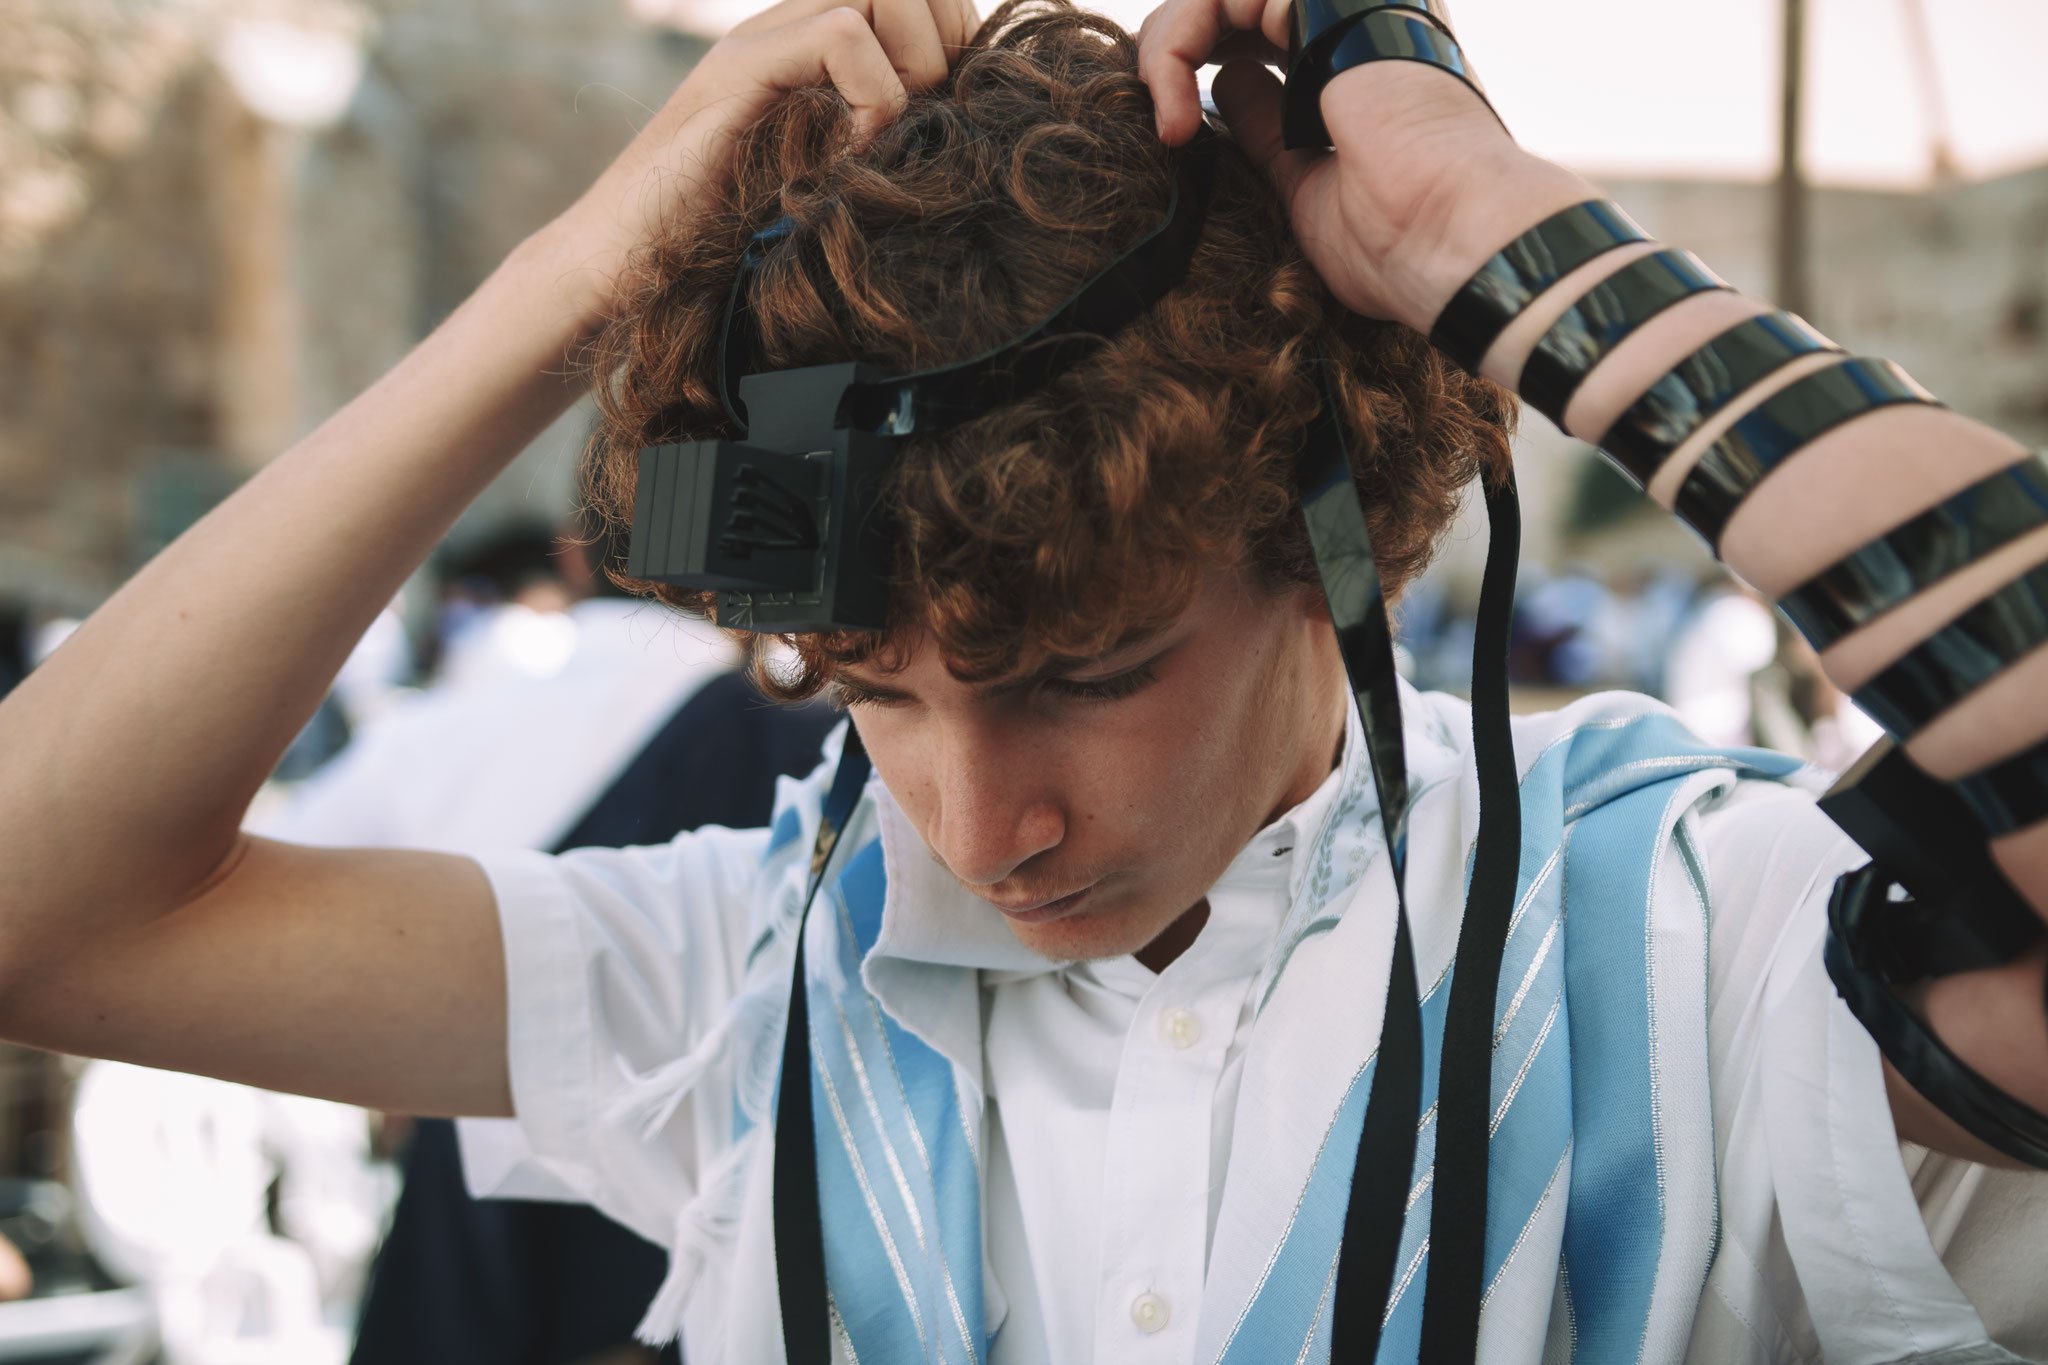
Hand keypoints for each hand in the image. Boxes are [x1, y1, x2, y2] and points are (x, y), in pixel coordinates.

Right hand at [541, 0, 978, 327]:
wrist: (622, 264)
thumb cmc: (725, 244)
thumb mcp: (827, 188)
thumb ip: (877, 149)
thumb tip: (960, 145)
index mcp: (812, 45)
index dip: (957, 36)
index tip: (952, 112)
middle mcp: (787, 26)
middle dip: (946, 41)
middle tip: (925, 121)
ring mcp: (761, 42)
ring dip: (913, 63)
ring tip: (885, 137)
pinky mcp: (740, 71)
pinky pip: (842, 34)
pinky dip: (874, 97)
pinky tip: (852, 156)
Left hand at [1135, 0, 1590, 329]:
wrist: (1445, 233)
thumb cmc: (1393, 233)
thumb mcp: (1303, 176)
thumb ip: (1266, 125)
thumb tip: (1227, 81)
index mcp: (1349, 57)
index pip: (1251, 29)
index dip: (1194, 66)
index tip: (1178, 138)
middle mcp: (1349, 16)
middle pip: (1232, 2)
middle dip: (1173, 48)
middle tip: (1167, 123)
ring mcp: (1345, 2)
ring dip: (1170, 47)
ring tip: (1174, 123)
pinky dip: (1182, 39)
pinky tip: (1182, 108)